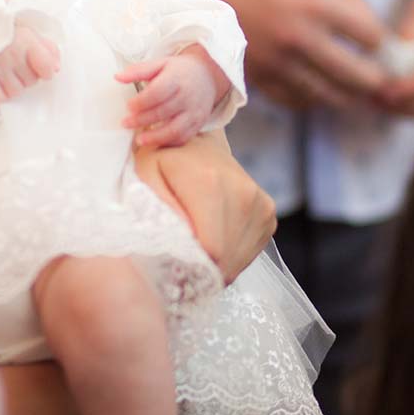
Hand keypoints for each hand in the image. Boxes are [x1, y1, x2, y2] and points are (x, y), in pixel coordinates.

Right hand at [0, 25, 60, 103]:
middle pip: (32, 81)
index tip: (42, 70)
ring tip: (8, 73)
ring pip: (16, 91)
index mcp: (26, 40)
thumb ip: (48, 49)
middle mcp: (12, 54)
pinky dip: (0, 92)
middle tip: (18, 65)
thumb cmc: (6, 32)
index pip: (46, 67)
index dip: (46, 71)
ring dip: (14, 85)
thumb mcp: (29, 32)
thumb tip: (56, 68)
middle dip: (28, 76)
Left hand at [116, 46, 229, 146]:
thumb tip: (117, 77)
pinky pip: (183, 137)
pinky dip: (168, 142)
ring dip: (155, 137)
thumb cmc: (179, 71)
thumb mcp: (160, 64)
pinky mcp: (198, 124)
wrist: (208, 76)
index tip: (128, 106)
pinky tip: (155, 142)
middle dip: (141, 119)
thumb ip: (138, 71)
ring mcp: (194, 112)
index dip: (141, 102)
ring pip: (175, 129)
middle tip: (126, 123)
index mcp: (176, 79)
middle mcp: (187, 96)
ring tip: (139, 140)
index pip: (157, 92)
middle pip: (163, 112)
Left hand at [134, 130, 276, 283]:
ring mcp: (260, 204)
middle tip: (179, 268)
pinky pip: (248, 253)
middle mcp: (243, 193)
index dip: (191, 269)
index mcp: (210, 183)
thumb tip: (178, 246)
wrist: (197, 142)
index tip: (173, 272)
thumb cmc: (164, 160)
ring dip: (215, 266)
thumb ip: (157, 209)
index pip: (210, 250)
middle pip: (225, 259)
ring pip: (238, 261)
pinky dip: (228, 257)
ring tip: (194, 251)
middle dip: (201, 272)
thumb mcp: (146, 176)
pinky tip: (211, 242)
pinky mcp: (268, 213)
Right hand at [218, 0, 388, 108]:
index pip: (372, 37)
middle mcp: (301, 36)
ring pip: (329, 95)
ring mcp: (277, 60)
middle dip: (375, 79)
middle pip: (359, 75)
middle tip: (379, 79)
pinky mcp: (257, 76)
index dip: (379, 42)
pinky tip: (317, 89)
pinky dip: (311, 99)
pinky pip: (295, 100)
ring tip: (353, 91)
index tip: (375, 44)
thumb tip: (373, 36)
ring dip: (347, 95)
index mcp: (320, 3)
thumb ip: (349, 0)